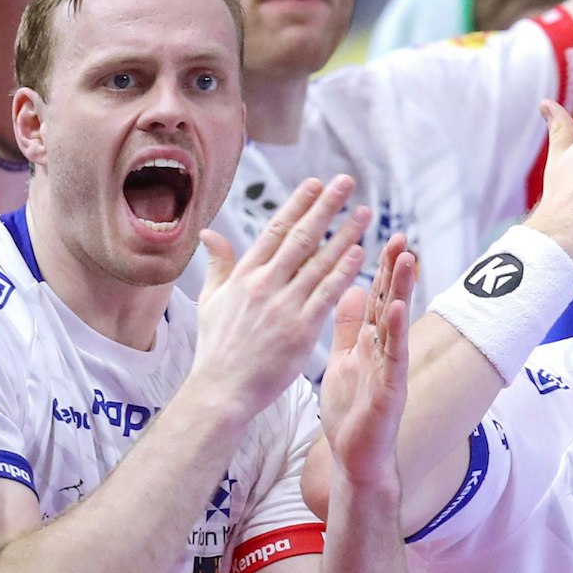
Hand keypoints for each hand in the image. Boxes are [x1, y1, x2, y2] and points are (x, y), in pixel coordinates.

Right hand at [193, 174, 369, 418]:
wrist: (222, 390)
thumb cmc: (217, 348)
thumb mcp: (210, 301)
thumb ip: (218, 265)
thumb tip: (209, 233)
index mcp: (244, 275)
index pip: (275, 230)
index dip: (298, 205)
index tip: (316, 183)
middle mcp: (264, 285)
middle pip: (300, 237)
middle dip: (325, 207)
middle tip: (346, 182)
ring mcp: (283, 306)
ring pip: (319, 262)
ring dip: (344, 234)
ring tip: (363, 213)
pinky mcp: (301, 330)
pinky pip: (327, 294)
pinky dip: (343, 272)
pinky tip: (359, 252)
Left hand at [321, 232, 413, 490]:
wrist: (356, 460)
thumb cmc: (352, 414)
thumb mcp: (345, 362)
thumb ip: (349, 328)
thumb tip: (352, 289)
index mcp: (371, 345)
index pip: (378, 300)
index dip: (382, 270)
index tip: (386, 238)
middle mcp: (385, 354)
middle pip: (392, 304)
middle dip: (397, 272)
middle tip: (401, 238)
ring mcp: (391, 371)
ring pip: (398, 325)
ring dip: (403, 292)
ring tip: (407, 261)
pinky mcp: (391, 391)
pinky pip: (394, 358)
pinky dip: (396, 333)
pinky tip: (398, 310)